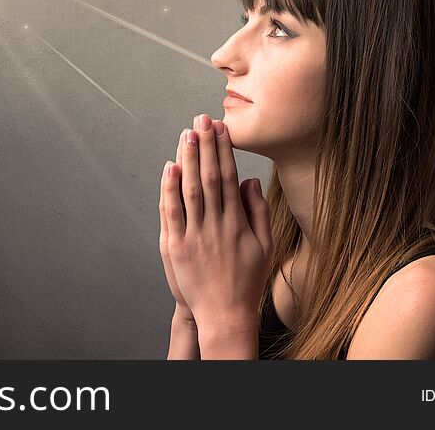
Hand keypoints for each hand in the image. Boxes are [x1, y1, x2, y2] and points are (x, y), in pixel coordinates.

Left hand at [160, 114, 272, 330]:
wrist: (225, 316)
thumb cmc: (247, 281)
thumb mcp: (265, 246)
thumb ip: (258, 211)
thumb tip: (250, 180)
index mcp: (237, 223)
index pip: (228, 178)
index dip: (223, 151)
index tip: (220, 128)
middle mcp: (214, 226)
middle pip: (207, 177)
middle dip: (204, 146)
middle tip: (201, 119)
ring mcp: (193, 236)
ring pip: (188, 190)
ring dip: (186, 159)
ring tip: (186, 134)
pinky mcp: (175, 247)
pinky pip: (171, 212)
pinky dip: (169, 189)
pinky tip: (169, 168)